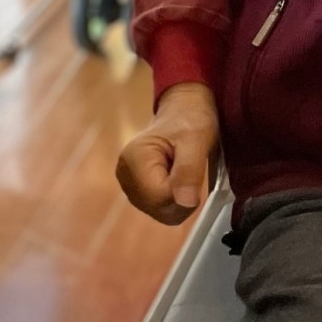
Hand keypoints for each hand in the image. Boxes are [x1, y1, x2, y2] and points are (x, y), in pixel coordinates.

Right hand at [117, 82, 218, 223]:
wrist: (183, 108)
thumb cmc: (190, 118)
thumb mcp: (197, 139)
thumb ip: (189, 170)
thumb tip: (186, 203)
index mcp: (133, 161)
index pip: (159, 198)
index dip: (183, 192)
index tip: (193, 171)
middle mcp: (124, 175)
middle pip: (158, 209)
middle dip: (181, 197)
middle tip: (190, 169)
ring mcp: (128, 184)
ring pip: (160, 212)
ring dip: (179, 198)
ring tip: (183, 170)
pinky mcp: (137, 190)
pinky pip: (160, 208)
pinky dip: (174, 198)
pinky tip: (177, 177)